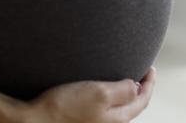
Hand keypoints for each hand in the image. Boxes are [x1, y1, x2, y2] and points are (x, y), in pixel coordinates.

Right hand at [13, 67, 156, 122]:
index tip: (151, 67)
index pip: (142, 100)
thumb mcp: (99, 93)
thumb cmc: (65, 107)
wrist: (35, 120)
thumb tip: (137, 87)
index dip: (150, 83)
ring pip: (118, 108)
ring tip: (124, 77)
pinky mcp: (82, 121)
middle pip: (132, 106)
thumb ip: (123, 91)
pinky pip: (104, 109)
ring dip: (124, 93)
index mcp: (117, 119)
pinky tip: (101, 88)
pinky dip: (110, 97)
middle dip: (140, 88)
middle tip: (141, 71)